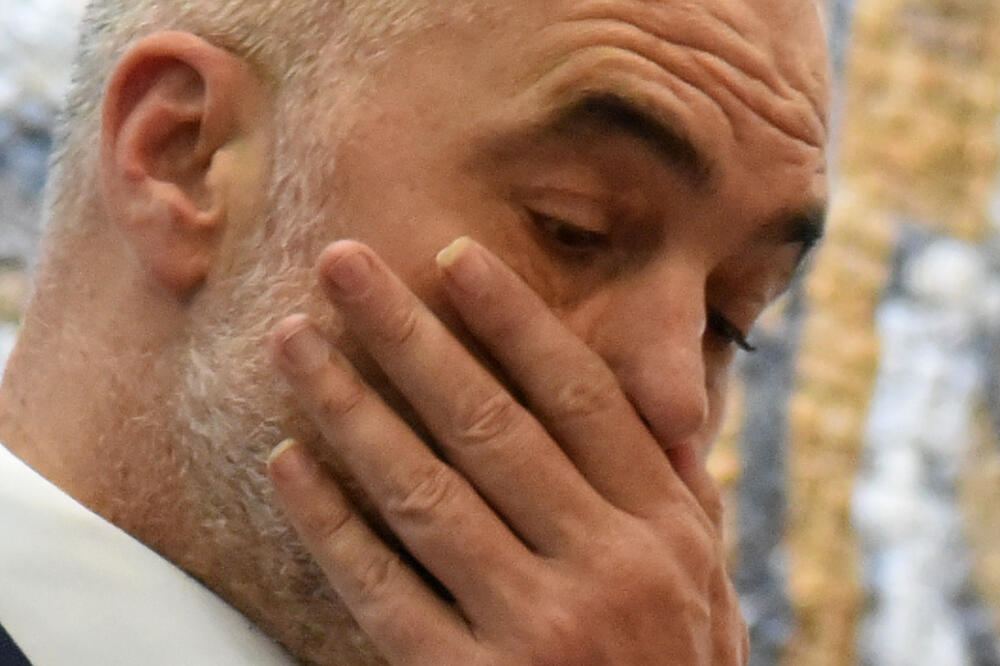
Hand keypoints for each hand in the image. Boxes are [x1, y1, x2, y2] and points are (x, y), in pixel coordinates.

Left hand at [267, 238, 747, 664]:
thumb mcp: (710, 587)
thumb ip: (685, 498)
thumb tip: (664, 408)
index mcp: (665, 529)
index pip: (578, 398)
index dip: (512, 321)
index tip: (452, 258)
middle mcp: (606, 567)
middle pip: (487, 423)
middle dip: (406, 333)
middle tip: (343, 264)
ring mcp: (537, 631)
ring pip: (423, 493)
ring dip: (348, 406)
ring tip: (292, 342)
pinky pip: (381, 592)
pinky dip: (327, 523)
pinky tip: (287, 462)